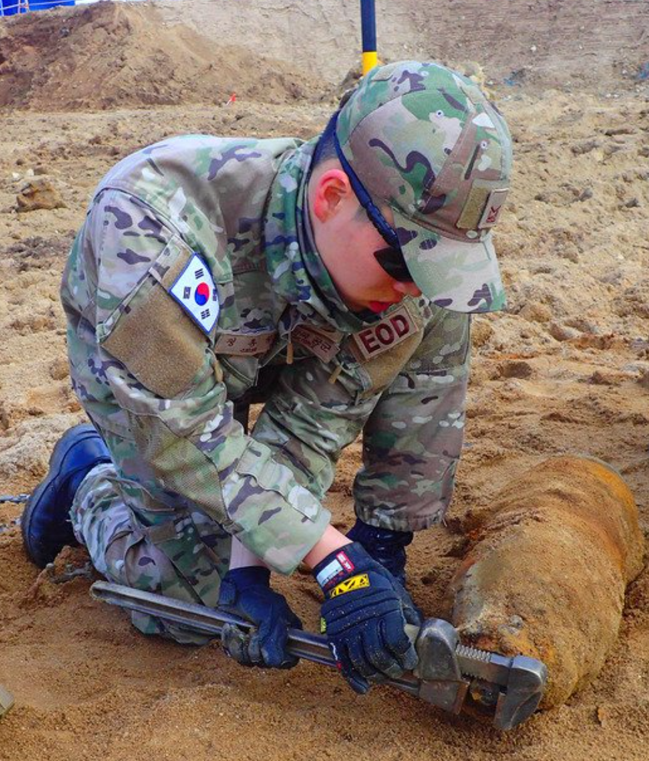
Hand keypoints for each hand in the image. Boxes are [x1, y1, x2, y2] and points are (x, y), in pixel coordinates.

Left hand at [218, 567, 302, 668]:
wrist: (238, 588)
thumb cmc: (258, 598)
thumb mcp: (271, 616)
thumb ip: (274, 639)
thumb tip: (273, 661)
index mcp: (287, 635)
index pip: (289, 660)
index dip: (276, 657)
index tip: (265, 644)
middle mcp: (272, 643)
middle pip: (264, 663)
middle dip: (252, 647)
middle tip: (251, 629)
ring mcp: (255, 644)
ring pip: (247, 660)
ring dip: (238, 643)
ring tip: (238, 627)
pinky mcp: (240, 644)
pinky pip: (234, 655)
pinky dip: (229, 641)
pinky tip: (231, 628)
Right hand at [313, 542, 418, 693]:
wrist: (347, 574)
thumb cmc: (377, 584)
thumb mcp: (398, 594)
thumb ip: (407, 616)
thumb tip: (419, 636)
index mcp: (386, 611)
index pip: (398, 643)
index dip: (407, 657)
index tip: (410, 662)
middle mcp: (366, 622)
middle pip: (380, 657)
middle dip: (392, 669)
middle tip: (397, 672)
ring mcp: (348, 629)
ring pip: (362, 662)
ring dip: (375, 675)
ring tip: (382, 677)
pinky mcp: (335, 635)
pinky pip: (344, 662)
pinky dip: (353, 678)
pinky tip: (363, 687)